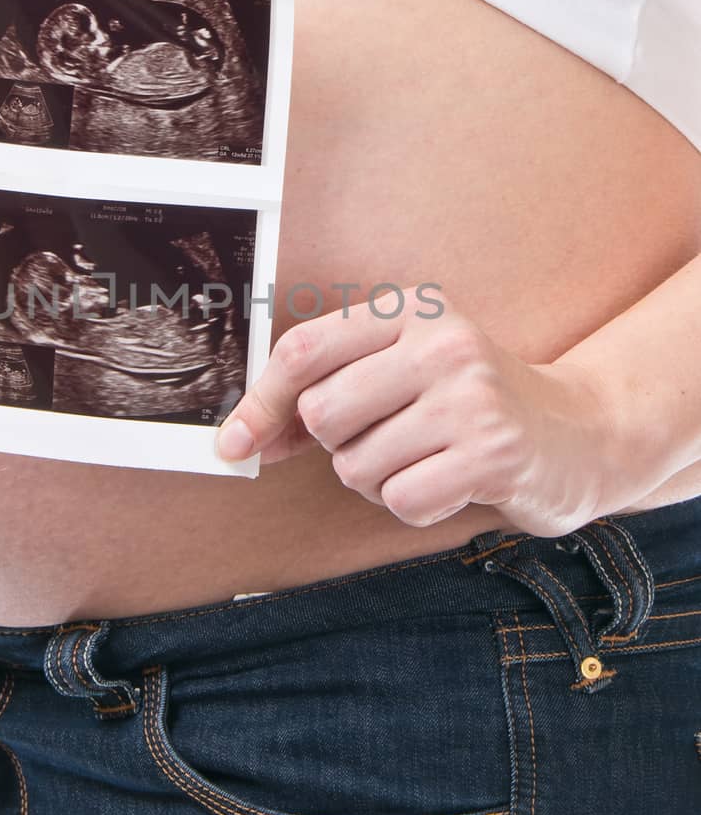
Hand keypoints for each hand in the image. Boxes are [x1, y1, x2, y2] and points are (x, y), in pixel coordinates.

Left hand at [215, 289, 620, 535]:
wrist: (579, 433)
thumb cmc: (469, 406)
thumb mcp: (402, 373)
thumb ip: (325, 395)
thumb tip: (242, 437)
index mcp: (411, 309)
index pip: (304, 350)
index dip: (259, 403)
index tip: (235, 444)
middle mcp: (442, 343)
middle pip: (322, 413)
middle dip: (338, 446)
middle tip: (388, 439)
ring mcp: (471, 398)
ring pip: (357, 466)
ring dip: (380, 480)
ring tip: (428, 458)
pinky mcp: (494, 453)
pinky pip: (401, 499)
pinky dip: (414, 505)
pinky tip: (451, 482)